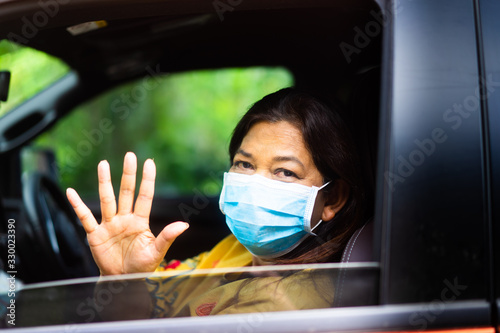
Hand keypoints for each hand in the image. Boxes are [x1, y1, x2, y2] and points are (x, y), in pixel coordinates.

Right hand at [66, 152, 188, 275]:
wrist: (123, 281)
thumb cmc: (141, 267)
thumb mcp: (156, 252)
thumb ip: (167, 237)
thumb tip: (184, 225)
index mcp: (140, 221)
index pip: (144, 196)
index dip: (147, 180)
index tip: (149, 162)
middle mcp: (125, 219)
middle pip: (126, 192)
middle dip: (128, 174)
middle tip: (130, 155)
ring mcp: (110, 225)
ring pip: (107, 199)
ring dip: (105, 182)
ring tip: (103, 164)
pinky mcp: (95, 234)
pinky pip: (85, 217)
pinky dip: (77, 205)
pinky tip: (70, 192)